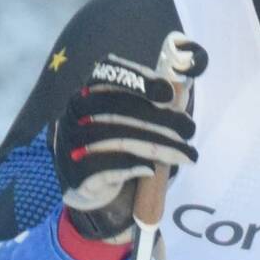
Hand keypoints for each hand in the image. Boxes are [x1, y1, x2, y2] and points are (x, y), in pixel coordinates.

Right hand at [51, 34, 208, 240]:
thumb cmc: (116, 144)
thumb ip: (151, 106)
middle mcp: (76, 113)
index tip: (168, 92)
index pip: (107, 74)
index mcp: (89, 92)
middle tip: (189, 129)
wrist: (90, 184)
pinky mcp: (75, 172)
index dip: (136, 80)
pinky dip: (130, 166)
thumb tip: (180, 93)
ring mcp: (71, 142)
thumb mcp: (132, 120)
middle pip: (118, 109)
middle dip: (160, 118)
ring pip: (116, 138)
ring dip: (156, 146)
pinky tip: (150, 169)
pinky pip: (103, 166)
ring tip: (185, 154)